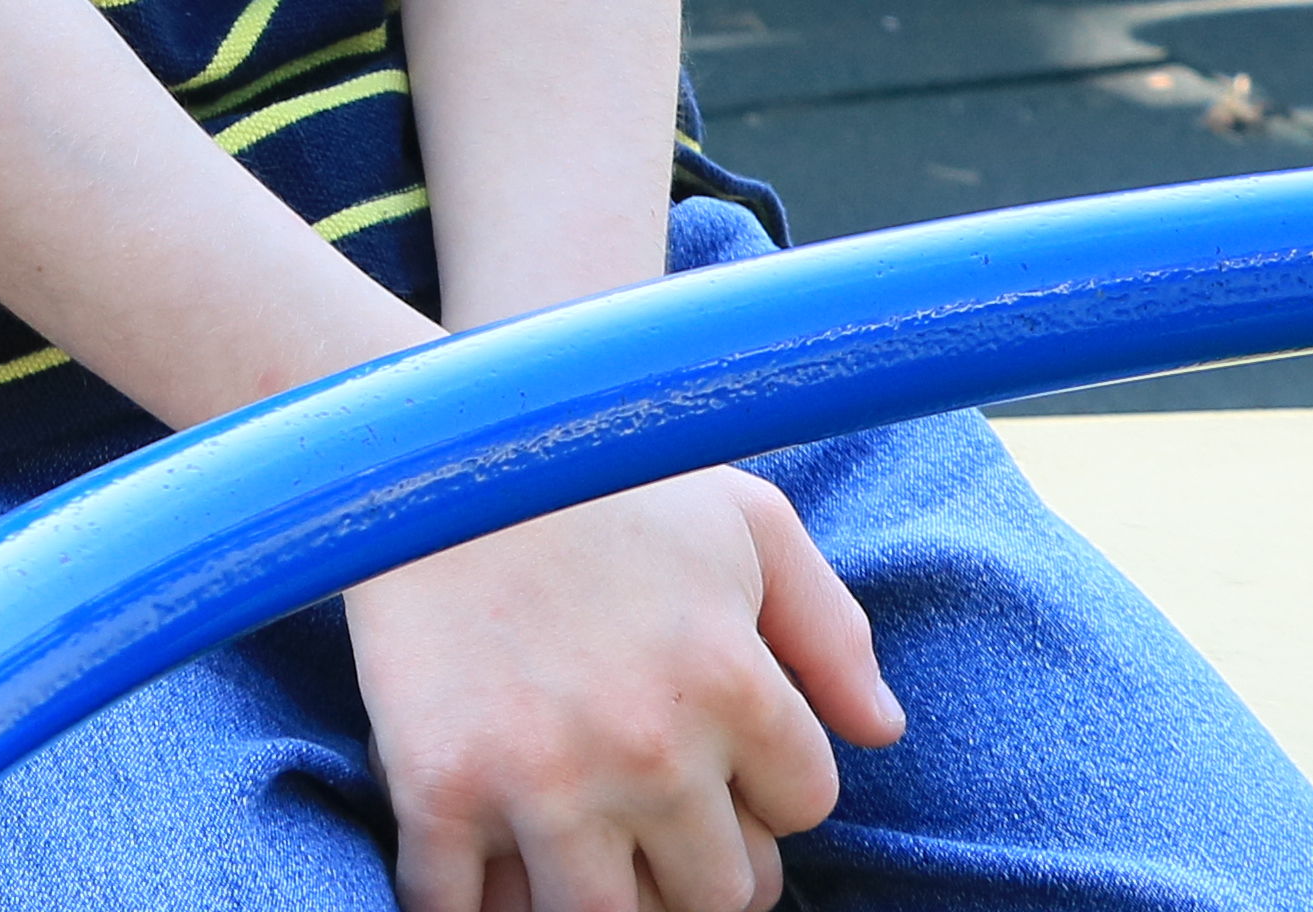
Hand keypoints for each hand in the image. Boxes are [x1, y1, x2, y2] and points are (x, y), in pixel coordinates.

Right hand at [342, 469, 902, 911]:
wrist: (430, 446)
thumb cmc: (599, 477)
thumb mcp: (744, 520)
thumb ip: (830, 627)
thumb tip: (882, 731)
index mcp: (733, 682)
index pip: (806, 807)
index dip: (770, 788)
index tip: (723, 759)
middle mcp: (650, 749)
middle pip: (723, 894)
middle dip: (704, 864)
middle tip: (659, 818)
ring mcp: (541, 779)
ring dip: (604, 896)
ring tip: (585, 846)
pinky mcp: (440, 790)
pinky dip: (478, 907)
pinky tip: (486, 865)